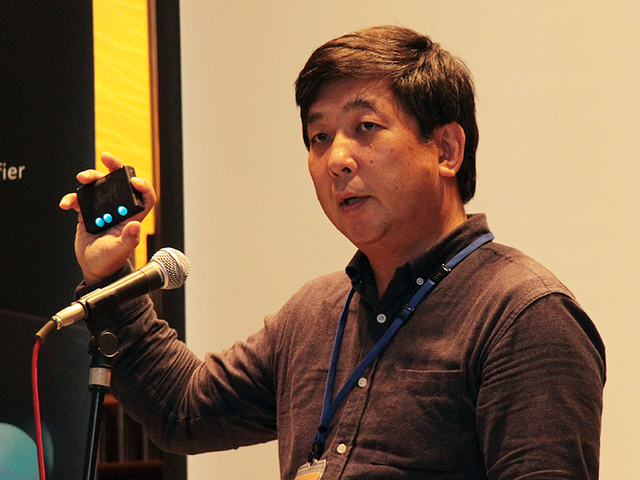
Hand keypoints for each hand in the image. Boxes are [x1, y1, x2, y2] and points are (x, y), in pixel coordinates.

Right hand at [59, 153, 156, 284]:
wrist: (93, 267)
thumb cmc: (110, 261)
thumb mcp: (120, 251)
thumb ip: (128, 239)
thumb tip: (135, 226)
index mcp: (132, 217)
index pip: (144, 198)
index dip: (143, 186)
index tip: (135, 180)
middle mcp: (119, 210)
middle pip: (120, 183)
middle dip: (115, 167)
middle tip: (106, 157)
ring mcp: (103, 210)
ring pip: (100, 186)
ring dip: (91, 178)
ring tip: (83, 178)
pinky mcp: (88, 212)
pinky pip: (80, 199)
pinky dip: (72, 198)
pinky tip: (67, 203)